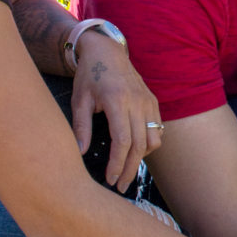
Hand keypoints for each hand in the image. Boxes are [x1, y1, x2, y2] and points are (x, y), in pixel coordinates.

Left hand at [71, 31, 160, 191]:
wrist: (107, 51)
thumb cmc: (89, 75)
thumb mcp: (79, 100)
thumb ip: (81, 127)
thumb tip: (80, 152)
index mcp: (116, 99)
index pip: (122, 140)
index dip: (117, 163)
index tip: (110, 179)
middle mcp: (136, 101)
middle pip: (139, 145)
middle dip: (129, 169)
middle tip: (119, 186)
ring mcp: (148, 101)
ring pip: (153, 139)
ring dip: (141, 158)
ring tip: (126, 169)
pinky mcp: (153, 102)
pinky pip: (157, 130)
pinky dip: (148, 145)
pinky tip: (135, 151)